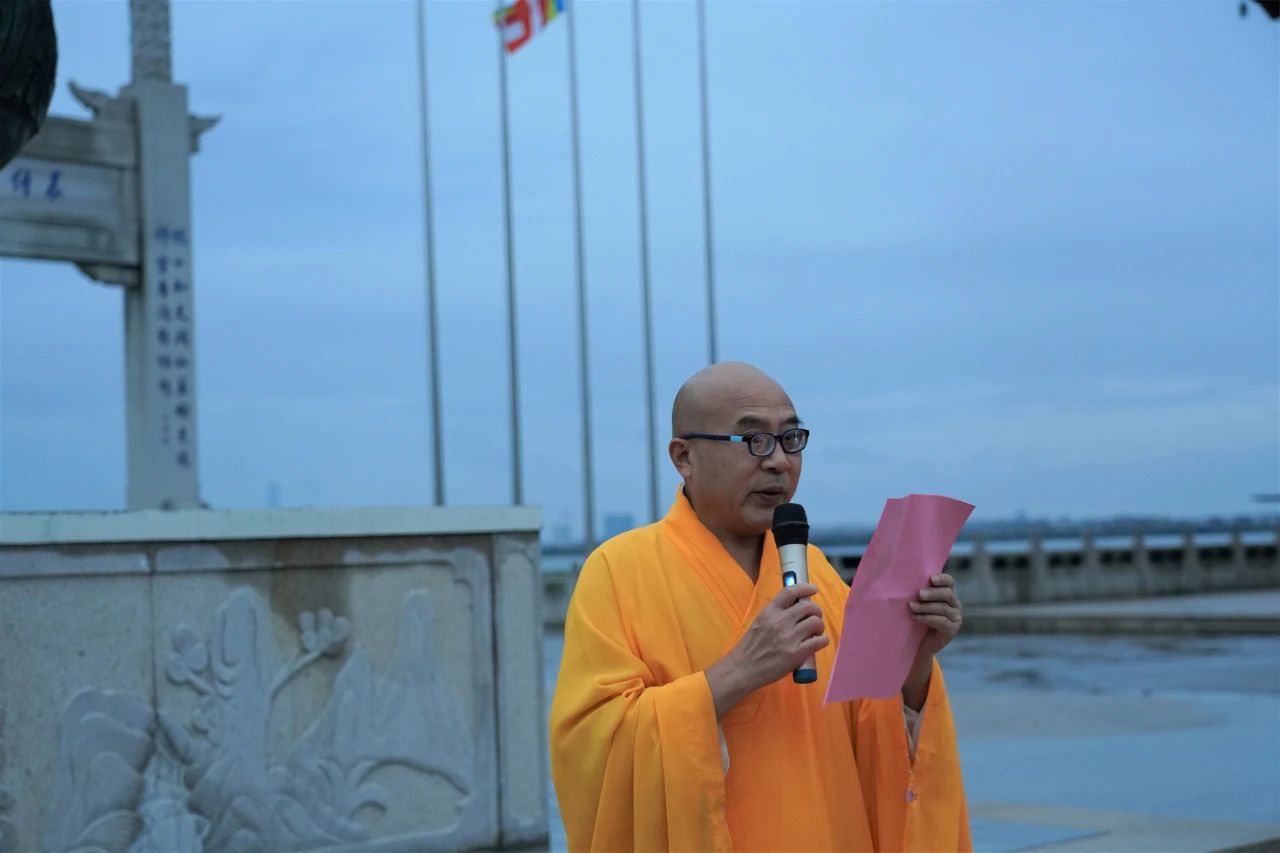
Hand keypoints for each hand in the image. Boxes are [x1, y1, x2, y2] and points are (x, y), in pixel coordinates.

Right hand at [705, 583, 828, 716]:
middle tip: (815, 617)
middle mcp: (780, 621)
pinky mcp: (796, 654)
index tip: (813, 590)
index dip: (805, 588)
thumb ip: (774, 614)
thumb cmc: (749, 647)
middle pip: (808, 607)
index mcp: (769, 612)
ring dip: (819, 626)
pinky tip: (820, 641)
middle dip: (816, 611)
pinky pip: (818, 641)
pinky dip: (823, 640)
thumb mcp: (759, 622)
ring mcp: (789, 637)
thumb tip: (794, 608)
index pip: (790, 592)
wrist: (742, 669)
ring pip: (816, 622)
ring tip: (816, 632)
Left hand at [909, 573, 962, 658]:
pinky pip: (942, 622)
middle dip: (932, 593)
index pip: (949, 582)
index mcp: (947, 594)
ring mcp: (955, 618)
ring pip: (943, 608)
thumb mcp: (916, 604)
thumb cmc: (913, 619)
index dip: (942, 579)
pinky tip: (916, 617)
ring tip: (911, 606)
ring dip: (926, 606)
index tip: (931, 579)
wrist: (915, 645)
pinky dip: (928, 618)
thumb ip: (917, 593)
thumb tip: (904, 579)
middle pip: (947, 594)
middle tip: (919, 594)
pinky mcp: (952, 630)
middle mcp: (954, 604)